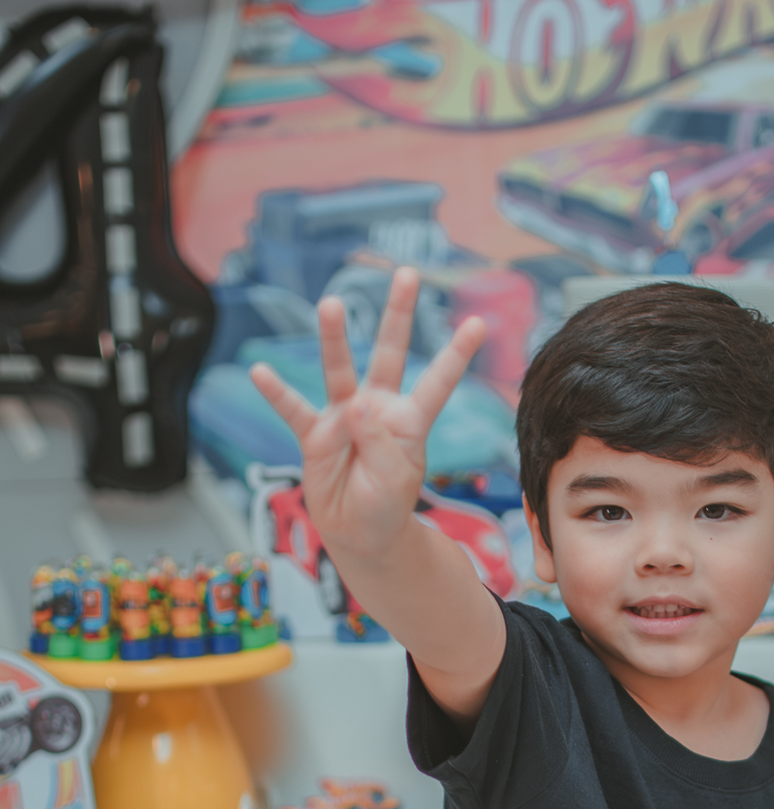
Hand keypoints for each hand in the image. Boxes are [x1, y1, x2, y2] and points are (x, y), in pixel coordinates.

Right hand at [249, 268, 485, 578]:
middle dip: (398, 315)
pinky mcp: (314, 435)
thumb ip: (381, 445)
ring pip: (339, 370)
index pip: (437, 382)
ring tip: (332, 304)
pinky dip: (276, 392)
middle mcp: (378, 408)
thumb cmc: (386, 505)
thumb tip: (356, 406)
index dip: (456, 355)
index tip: (478, 323)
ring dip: (335, 338)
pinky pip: (292, 409)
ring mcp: (344, 418)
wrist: (361, 534)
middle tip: (407, 274)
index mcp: (409, 421)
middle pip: (389, 353)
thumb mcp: (394, 481)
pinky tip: (260, 371)